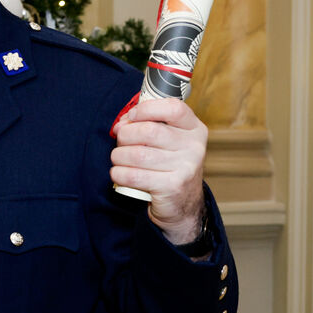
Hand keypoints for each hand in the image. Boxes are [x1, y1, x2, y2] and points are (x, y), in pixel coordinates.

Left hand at [110, 98, 206, 243]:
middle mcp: (194, 147)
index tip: (132, 117)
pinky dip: (119, 174)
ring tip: (119, 159)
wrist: (183, 204)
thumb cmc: (168, 166)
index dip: (146, 109)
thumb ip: (148, 124)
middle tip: (121, 143)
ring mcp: (185, 168)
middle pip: (148, 131)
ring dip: (119, 156)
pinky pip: (133, 176)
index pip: (173, 108)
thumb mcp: (167, 141)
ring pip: (137, 154)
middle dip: (125, 135)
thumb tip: (122, 122)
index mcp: (194, 129)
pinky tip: (119, 174)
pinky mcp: (172, 187)